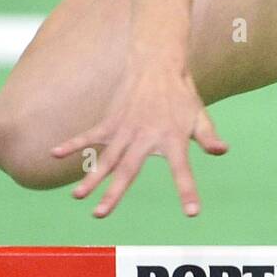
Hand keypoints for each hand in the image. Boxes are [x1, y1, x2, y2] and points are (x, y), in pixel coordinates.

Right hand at [50, 58, 227, 217]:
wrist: (157, 62)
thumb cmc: (181, 94)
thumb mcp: (199, 115)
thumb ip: (208, 136)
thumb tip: (222, 151)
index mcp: (173, 138)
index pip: (183, 169)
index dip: (188, 190)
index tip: (192, 213)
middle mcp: (147, 136)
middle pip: (129, 169)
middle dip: (114, 193)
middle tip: (100, 214)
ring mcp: (126, 128)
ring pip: (106, 157)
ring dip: (90, 177)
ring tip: (77, 196)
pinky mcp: (112, 120)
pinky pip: (90, 134)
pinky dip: (72, 143)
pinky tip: (54, 154)